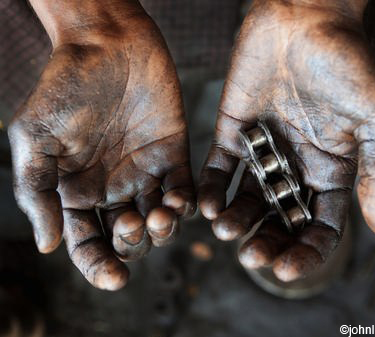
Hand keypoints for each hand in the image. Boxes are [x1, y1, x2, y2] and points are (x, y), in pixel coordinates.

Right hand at [8, 2, 194, 289]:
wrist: (105, 46)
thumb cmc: (64, 87)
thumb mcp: (35, 139)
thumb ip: (38, 193)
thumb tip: (49, 246)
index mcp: (78, 192)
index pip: (89, 243)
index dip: (99, 265)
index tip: (114, 279)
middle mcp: (113, 189)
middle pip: (129, 238)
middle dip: (134, 243)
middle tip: (134, 223)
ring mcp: (144, 173)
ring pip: (160, 220)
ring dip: (163, 228)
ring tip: (159, 215)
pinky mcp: (173, 156)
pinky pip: (184, 191)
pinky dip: (185, 204)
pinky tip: (179, 201)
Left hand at [199, 0, 374, 281]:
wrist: (304, 18)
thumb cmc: (349, 63)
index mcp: (331, 171)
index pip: (320, 226)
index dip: (306, 252)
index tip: (286, 269)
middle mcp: (295, 167)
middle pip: (279, 221)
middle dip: (266, 243)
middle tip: (252, 257)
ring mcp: (263, 152)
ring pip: (247, 201)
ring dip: (235, 221)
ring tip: (225, 230)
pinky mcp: (233, 133)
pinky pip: (220, 170)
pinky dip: (213, 189)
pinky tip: (207, 205)